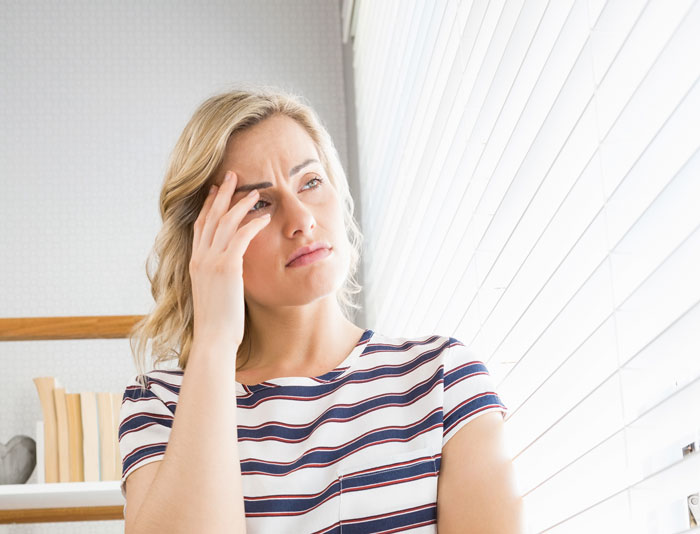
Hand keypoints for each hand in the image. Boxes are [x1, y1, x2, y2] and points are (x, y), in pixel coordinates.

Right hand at [189, 170, 270, 347]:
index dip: (208, 206)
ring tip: (255, 190)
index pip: (200, 225)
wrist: (214, 339)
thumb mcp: (214, 294)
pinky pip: (241, 237)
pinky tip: (265, 216)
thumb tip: (231, 272)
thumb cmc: (218, 323)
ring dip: (241, 203)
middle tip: (232, 176)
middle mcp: (200, 258)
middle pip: (210, 216)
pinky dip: (253, 224)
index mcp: (195, 262)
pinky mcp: (227, 267)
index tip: (216, 190)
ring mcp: (211, 261)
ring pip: (225, 222)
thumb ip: (219, 277)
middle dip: (222, 194)